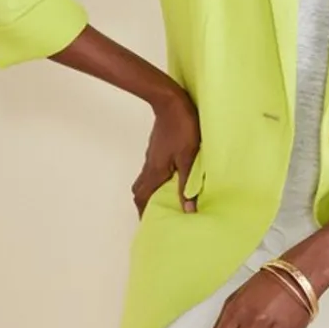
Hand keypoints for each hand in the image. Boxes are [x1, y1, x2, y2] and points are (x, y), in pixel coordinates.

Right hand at [132, 88, 200, 217]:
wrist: (172, 102)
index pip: (143, 198)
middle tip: (156, 215)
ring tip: (163, 201)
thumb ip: (186, 185)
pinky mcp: (157, 149)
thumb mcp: (189, 158)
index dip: (144, 213)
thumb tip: (188, 210)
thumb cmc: (182, 128)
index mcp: (155, 171)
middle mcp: (150, 166)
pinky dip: (156, 181)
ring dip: (150, 192)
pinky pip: (151, 170)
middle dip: (144, 205)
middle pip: (140, 191)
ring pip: (145, 180)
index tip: (150, 225)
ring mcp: (152, 156)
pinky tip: (169, 180)